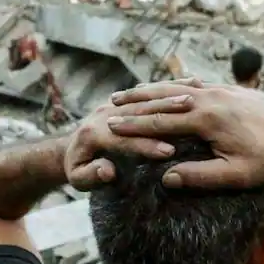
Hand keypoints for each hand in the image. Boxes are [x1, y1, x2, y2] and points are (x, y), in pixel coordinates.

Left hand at [65, 81, 201, 189]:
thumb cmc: (78, 169)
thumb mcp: (77, 179)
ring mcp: (113, 104)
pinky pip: (149, 92)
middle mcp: (103, 114)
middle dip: (164, 115)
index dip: (146, 145)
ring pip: (145, 99)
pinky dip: (170, 89)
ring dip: (170, 98)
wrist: (69, 148)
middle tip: (190, 118)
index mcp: (92, 134)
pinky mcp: (123, 101)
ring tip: (194, 99)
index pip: (123, 140)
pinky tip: (191, 85)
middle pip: (137, 113)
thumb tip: (107, 170)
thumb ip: (90, 177)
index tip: (169, 152)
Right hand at [107, 81, 263, 188]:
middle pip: (162, 99)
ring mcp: (218, 90)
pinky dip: (172, 86)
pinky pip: (192, 85)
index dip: (134, 125)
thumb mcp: (236, 175)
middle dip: (135, 104)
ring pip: (175, 88)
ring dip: (150, 91)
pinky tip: (164, 88)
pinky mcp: (227, 90)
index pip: (160, 122)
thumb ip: (200, 176)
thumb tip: (167, 178)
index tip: (111, 126)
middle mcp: (209, 99)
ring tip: (129, 93)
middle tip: (109, 106)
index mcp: (207, 119)